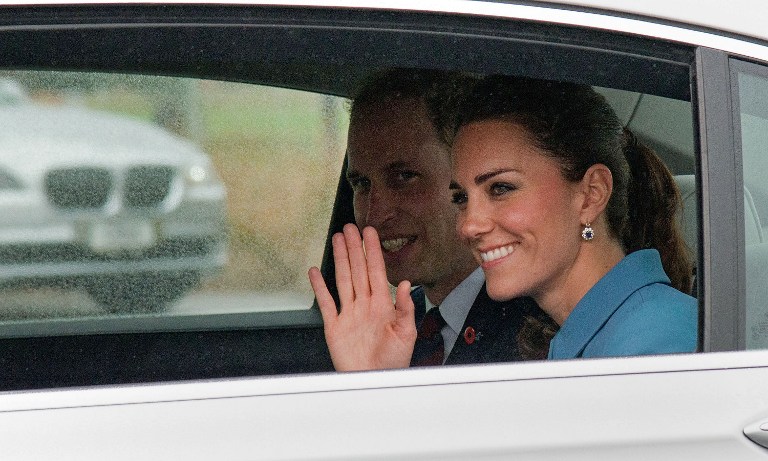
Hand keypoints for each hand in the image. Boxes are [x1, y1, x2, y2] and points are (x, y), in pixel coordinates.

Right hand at [308, 223, 416, 370]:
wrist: (374, 382)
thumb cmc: (393, 362)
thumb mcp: (406, 334)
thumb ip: (405, 308)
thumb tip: (404, 284)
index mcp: (382, 305)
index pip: (376, 271)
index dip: (373, 251)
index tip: (370, 232)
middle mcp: (365, 305)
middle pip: (357, 270)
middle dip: (354, 248)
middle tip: (350, 227)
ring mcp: (349, 313)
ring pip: (343, 279)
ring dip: (340, 259)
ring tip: (337, 239)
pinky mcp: (335, 326)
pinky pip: (326, 303)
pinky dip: (320, 287)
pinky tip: (315, 272)